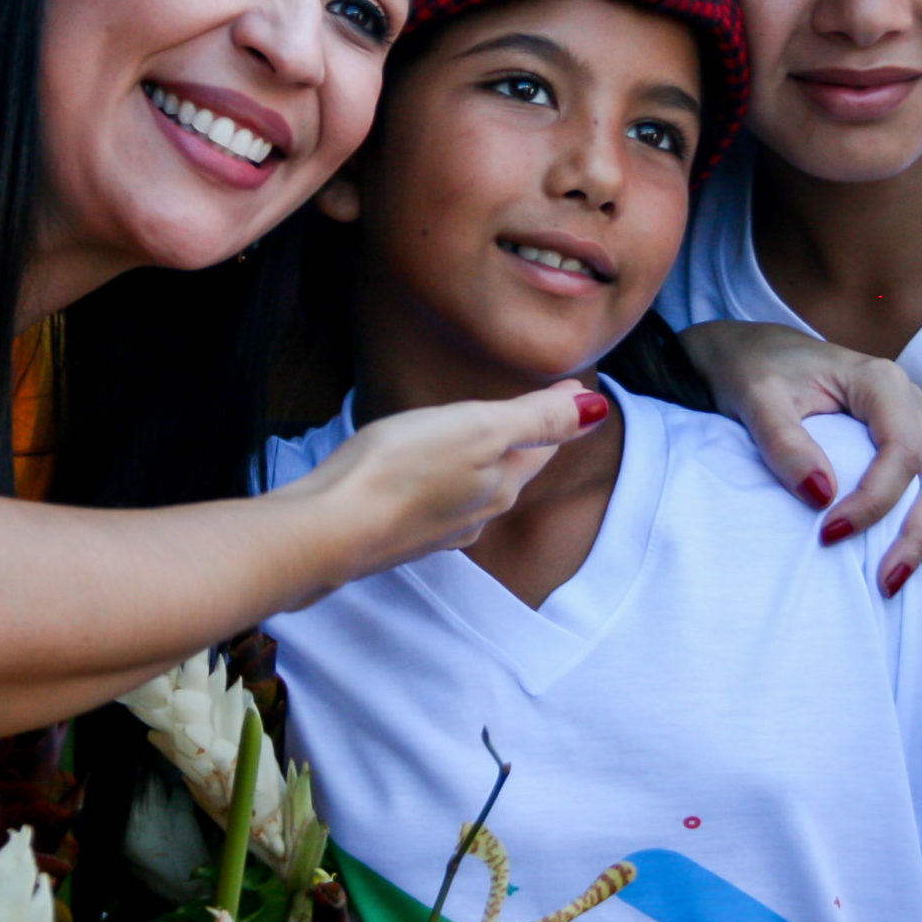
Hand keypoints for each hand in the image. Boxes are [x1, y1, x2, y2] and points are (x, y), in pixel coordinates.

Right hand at [300, 381, 601, 582]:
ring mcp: (433, 531)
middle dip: (524, 442)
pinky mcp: (395, 535)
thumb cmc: (401, 470)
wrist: (327, 531)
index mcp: (501, 487)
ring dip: (482, 465)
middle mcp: (475, 516)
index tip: (571, 385)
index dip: (558, 414)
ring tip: (482, 438)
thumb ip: (536, 420)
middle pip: (510, 472)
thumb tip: (595, 410)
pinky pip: (434, 502)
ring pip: (472, 490)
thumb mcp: (478, 428)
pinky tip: (425, 474)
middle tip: (536, 409)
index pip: (542, 446)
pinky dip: (442, 482)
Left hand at [679, 319, 921, 608]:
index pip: (900, 450)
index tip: (829, 535)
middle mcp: (910, 403)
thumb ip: (785, 442)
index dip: (874, 500)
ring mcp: (916, 428)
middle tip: (888, 585)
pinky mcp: (908, 452)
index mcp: (881, 382)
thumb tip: (822, 496)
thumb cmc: (755, 371)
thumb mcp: (757, 398)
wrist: (753, 354)